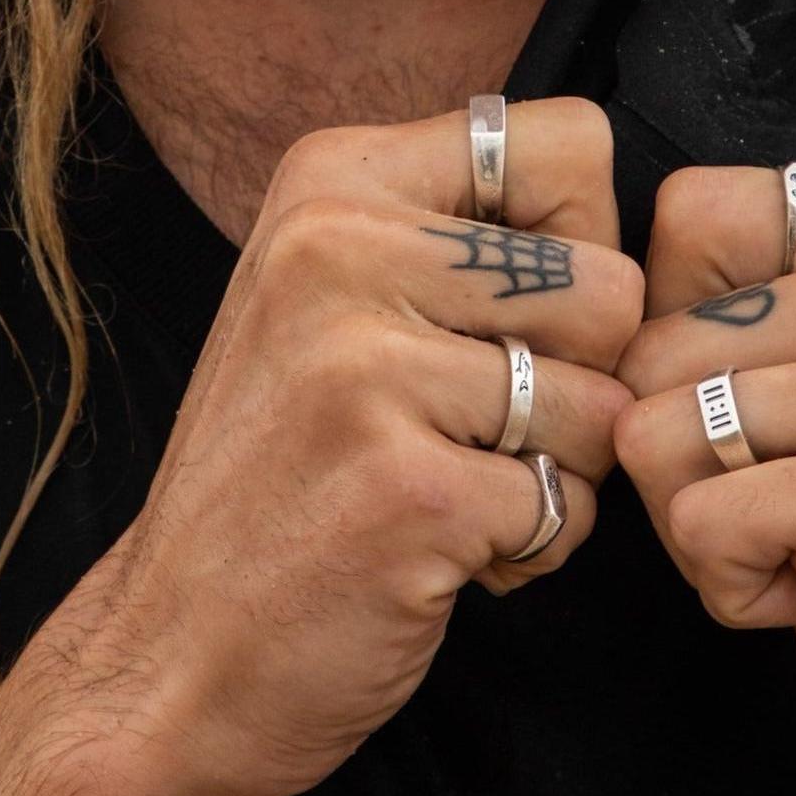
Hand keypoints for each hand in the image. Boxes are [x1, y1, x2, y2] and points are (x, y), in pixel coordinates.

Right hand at [43, 98, 640, 795]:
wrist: (172, 652)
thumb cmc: (284, 471)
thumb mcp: (332, 293)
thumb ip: (456, 236)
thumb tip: (623, 231)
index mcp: (334, 179)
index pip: (573, 142)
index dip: (585, 243)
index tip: (513, 313)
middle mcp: (340, 249)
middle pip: (610, 285)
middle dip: (581, 377)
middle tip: (477, 428)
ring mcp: (366, 369)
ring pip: (602, 402)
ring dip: (558, 472)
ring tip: (454, 487)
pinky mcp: (408, 488)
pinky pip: (569, 502)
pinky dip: (533, 547)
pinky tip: (441, 549)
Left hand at [612, 167, 795, 795]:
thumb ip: (746, 294)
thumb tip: (594, 284)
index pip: (690, 212)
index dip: (678, 328)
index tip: (770, 402)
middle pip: (654, 336)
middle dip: (687, 448)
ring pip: (655, 429)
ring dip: (706, 520)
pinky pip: (695, 519)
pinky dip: (731, 586)